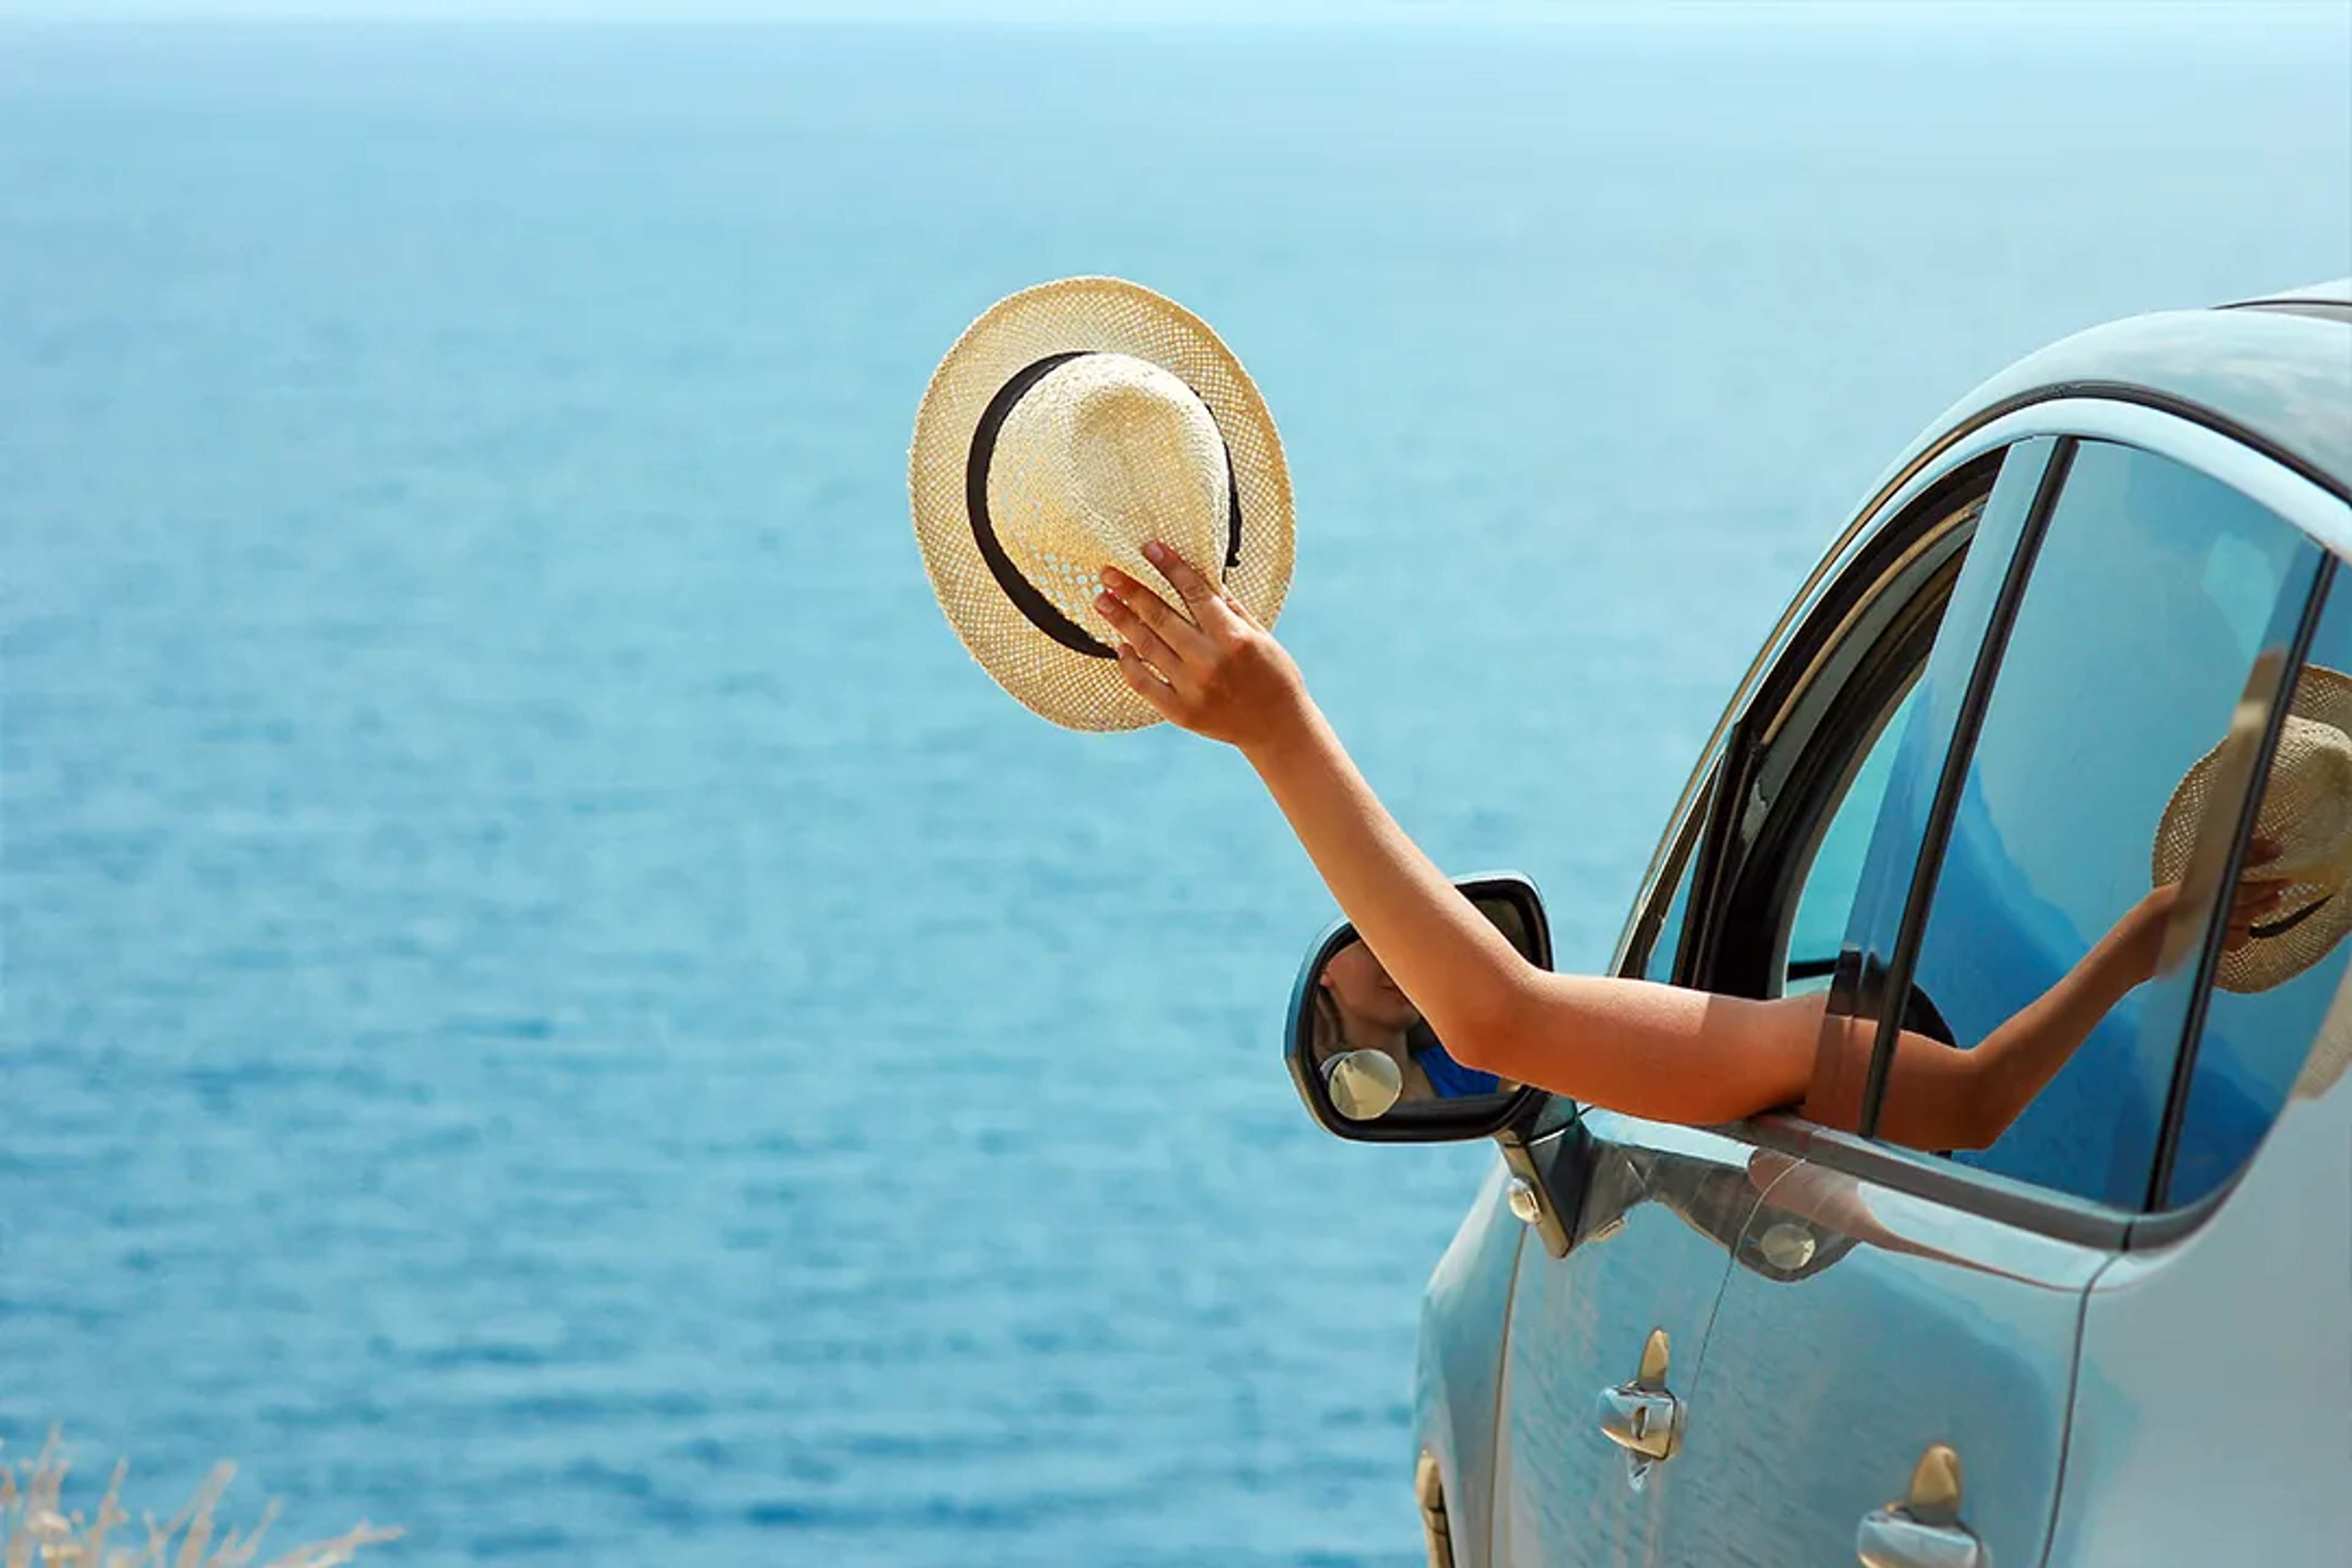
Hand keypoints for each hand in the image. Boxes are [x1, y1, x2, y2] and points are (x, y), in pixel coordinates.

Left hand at [1095, 541, 1309, 752]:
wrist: (1277, 728)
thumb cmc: (1273, 674)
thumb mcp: (1260, 634)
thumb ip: (1229, 607)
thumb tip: (1199, 576)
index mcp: (1234, 637)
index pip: (1194, 592)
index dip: (1170, 567)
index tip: (1149, 549)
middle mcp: (1210, 661)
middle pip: (1160, 617)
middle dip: (1131, 591)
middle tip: (1108, 573)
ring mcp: (1192, 688)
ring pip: (1147, 646)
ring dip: (1121, 620)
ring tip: (1102, 601)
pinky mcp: (1180, 711)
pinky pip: (1143, 683)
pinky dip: (1128, 663)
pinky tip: (1119, 645)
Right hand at [2119, 836, 2291, 981]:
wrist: (2126, 956)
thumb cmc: (2140, 927)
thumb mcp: (2164, 899)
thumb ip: (2193, 890)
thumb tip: (2224, 881)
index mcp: (2183, 888)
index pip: (2225, 866)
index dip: (2252, 855)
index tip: (2273, 848)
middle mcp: (2195, 904)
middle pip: (2242, 892)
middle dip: (2265, 886)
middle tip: (2283, 880)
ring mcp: (2203, 926)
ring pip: (2244, 914)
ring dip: (2262, 907)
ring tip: (2274, 900)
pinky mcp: (2208, 946)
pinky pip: (2236, 938)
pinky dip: (2242, 934)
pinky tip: (2245, 929)